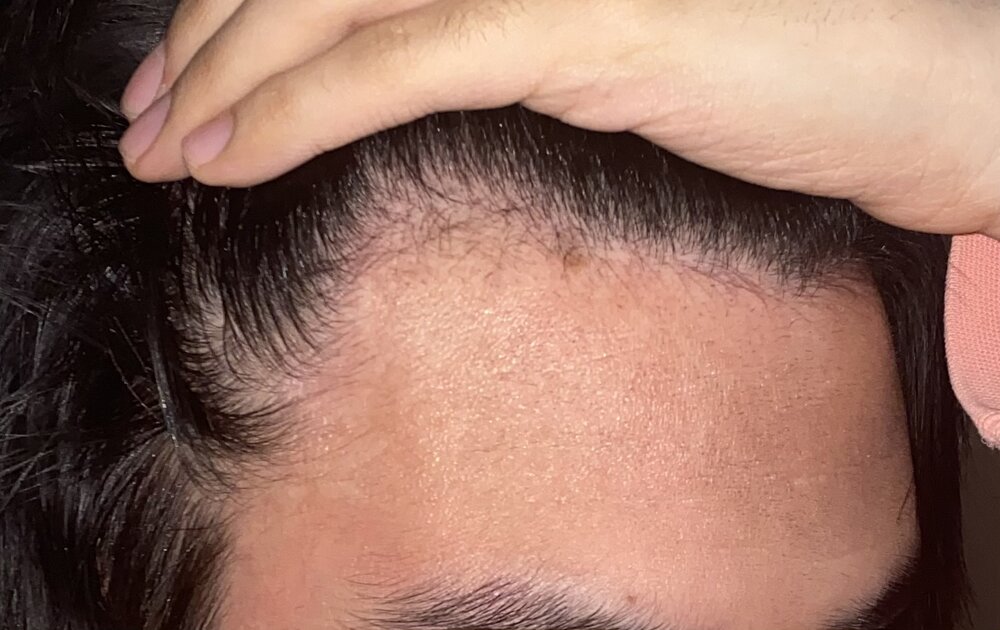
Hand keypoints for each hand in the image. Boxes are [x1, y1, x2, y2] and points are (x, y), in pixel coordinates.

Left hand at [117, 0, 999, 438]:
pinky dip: (294, 110)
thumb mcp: (604, 21)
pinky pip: (398, 60)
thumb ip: (495, 16)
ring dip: (222, 82)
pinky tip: (224, 156)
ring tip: (163, 152)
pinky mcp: (584, 12)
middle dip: (201, 41)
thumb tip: (392, 48)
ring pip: (330, 1)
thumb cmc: (783, 55)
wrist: (918, 75)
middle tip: (146, 118)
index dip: (233, 3)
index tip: (181, 74)